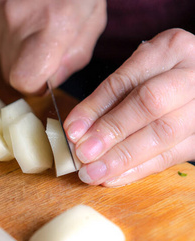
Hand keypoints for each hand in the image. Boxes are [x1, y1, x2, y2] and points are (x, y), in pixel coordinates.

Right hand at [0, 0, 106, 93]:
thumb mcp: (92, 18)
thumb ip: (74, 57)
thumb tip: (50, 82)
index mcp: (51, 26)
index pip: (24, 80)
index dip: (34, 84)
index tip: (43, 75)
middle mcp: (16, 20)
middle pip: (11, 70)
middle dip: (27, 64)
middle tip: (42, 40)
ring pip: (0, 53)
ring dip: (16, 46)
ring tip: (33, 19)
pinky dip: (4, 29)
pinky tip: (19, 11)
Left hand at [64, 29, 194, 186]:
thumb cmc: (159, 75)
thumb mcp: (136, 71)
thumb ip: (107, 98)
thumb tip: (76, 131)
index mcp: (171, 49)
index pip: (127, 81)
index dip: (96, 108)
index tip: (72, 131)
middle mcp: (193, 75)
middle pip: (151, 104)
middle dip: (112, 132)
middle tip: (83, 154)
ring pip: (163, 134)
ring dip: (122, 158)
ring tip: (93, 173)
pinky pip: (171, 156)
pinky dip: (138, 170)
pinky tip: (113, 178)